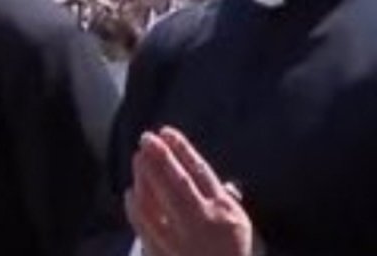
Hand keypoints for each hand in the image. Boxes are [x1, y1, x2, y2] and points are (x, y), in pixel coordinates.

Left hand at [126, 127, 255, 255]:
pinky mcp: (164, 254)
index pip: (200, 172)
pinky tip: (130, 194)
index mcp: (224, 211)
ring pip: (156, 202)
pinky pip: (145, 228)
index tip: (167, 133)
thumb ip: (231, 204)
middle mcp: (201, 221)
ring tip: (137, 159)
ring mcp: (180, 240)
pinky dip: (136, 209)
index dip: (182, 150)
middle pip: (175, 182)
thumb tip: (224, 185)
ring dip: (144, 179)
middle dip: (159, 158)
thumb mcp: (246, 228)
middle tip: (145, 138)